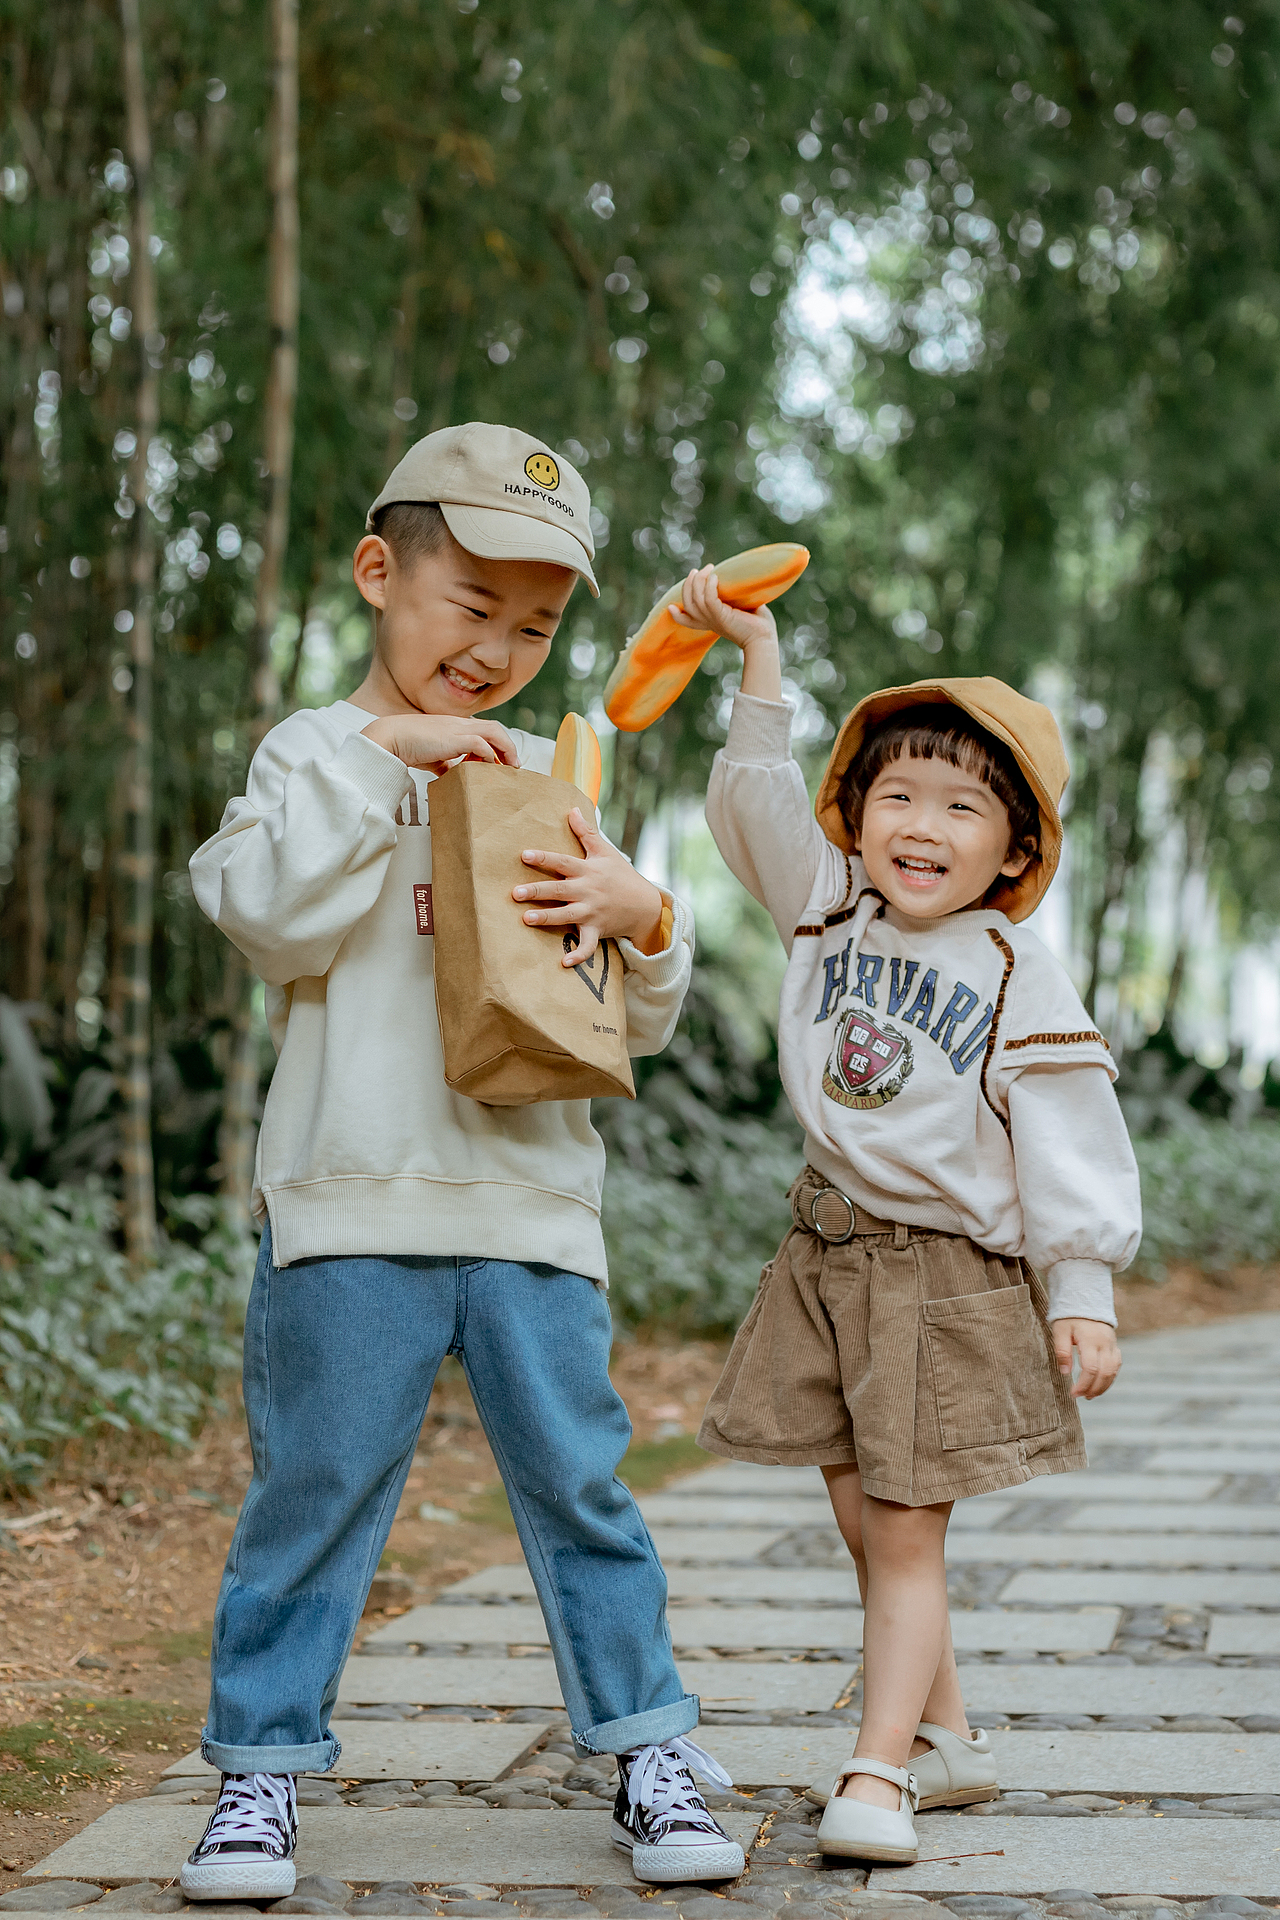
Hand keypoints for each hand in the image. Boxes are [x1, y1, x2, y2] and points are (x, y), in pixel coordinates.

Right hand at [362, 713, 517, 774]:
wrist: (390, 737)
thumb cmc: (408, 746)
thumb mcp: (432, 756)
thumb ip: (445, 763)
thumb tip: (452, 776)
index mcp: (455, 725)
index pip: (484, 729)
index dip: (497, 743)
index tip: (503, 760)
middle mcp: (460, 724)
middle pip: (494, 728)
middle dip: (508, 746)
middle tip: (514, 764)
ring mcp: (458, 729)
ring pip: (493, 732)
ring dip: (505, 749)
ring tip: (510, 767)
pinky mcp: (454, 738)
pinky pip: (480, 744)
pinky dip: (489, 755)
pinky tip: (490, 767)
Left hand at [514, 807, 663, 963]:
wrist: (645, 905)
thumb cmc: (622, 876)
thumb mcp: (606, 852)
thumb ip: (587, 832)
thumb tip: (572, 809)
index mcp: (588, 871)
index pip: (563, 862)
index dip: (544, 858)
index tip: (524, 855)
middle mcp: (588, 891)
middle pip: (559, 890)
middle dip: (538, 891)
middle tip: (515, 893)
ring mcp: (592, 912)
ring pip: (566, 916)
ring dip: (547, 919)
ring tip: (526, 919)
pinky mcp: (597, 930)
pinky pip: (587, 945)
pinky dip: (578, 955)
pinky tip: (563, 963)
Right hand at [672, 565, 781, 701]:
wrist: (764, 639)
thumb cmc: (759, 624)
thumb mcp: (743, 607)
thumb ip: (736, 596)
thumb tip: (739, 580)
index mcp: (712, 622)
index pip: (687, 621)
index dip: (676, 615)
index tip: (670, 607)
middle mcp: (709, 622)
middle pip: (687, 604)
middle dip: (688, 584)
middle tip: (699, 570)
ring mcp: (714, 620)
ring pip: (694, 600)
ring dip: (699, 581)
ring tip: (708, 568)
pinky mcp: (721, 617)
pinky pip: (708, 599)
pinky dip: (709, 586)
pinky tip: (716, 576)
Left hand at [1051, 1319, 1121, 1398]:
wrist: (1086, 1301)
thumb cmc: (1069, 1317)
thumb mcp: (1060, 1330)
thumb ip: (1062, 1351)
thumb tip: (1065, 1373)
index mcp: (1091, 1340)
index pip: (1091, 1368)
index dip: (1083, 1384)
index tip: (1073, 1393)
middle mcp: (1105, 1344)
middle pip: (1105, 1373)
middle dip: (1093, 1389)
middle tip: (1080, 1397)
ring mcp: (1112, 1345)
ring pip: (1113, 1372)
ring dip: (1102, 1387)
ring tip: (1089, 1395)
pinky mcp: (1115, 1347)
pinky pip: (1116, 1366)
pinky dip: (1109, 1378)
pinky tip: (1099, 1385)